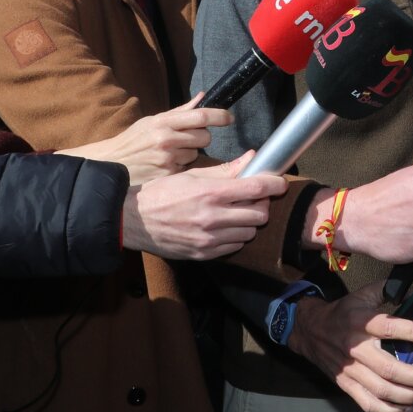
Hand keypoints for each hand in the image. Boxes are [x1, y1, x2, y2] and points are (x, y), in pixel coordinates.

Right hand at [60, 94, 231, 184]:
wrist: (111, 164)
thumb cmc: (134, 140)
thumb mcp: (152, 120)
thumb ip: (180, 111)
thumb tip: (202, 96)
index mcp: (163, 122)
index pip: (200, 116)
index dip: (220, 116)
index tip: (229, 118)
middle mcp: (166, 139)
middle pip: (204, 137)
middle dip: (202, 137)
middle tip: (187, 138)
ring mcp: (167, 158)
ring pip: (196, 153)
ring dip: (190, 152)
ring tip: (171, 152)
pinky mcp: (168, 174)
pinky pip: (187, 167)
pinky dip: (182, 165)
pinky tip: (167, 163)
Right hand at [121, 153, 286, 259]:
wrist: (132, 221)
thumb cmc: (162, 193)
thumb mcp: (192, 175)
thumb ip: (226, 170)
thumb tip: (252, 157)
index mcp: (211, 193)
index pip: (257, 188)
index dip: (275, 184)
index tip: (280, 182)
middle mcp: (213, 217)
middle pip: (260, 214)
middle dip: (262, 204)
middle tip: (254, 198)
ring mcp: (209, 238)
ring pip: (250, 232)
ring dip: (249, 222)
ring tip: (238, 213)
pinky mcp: (204, 254)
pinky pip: (235, 247)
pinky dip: (236, 237)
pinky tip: (226, 227)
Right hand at [288, 282, 412, 411]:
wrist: (309, 330)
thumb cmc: (343, 312)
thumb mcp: (362, 294)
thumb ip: (387, 290)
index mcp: (362, 322)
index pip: (389, 327)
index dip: (412, 332)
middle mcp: (357, 348)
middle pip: (389, 368)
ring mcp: (350, 370)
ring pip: (382, 390)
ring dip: (409, 395)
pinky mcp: (345, 385)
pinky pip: (368, 403)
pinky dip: (389, 411)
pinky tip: (407, 408)